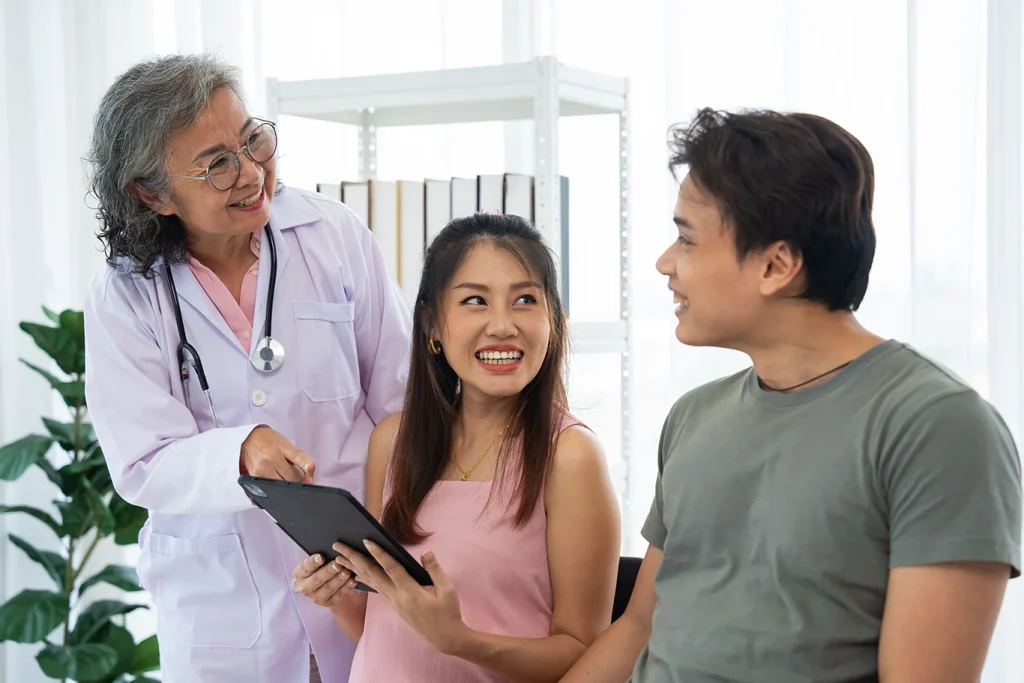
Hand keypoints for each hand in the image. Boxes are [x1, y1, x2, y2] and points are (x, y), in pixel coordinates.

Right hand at [240, 426, 313, 482]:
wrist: (248, 438)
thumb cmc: (269, 441)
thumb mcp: (285, 443)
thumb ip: (297, 458)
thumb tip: (308, 476)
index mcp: (282, 447)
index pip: (298, 456)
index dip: (306, 464)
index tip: (311, 469)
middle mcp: (271, 458)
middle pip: (293, 477)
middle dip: (300, 480)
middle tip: (301, 478)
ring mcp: (262, 468)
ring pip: (282, 485)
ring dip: (289, 485)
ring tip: (287, 477)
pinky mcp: (255, 476)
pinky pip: (271, 488)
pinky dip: (277, 487)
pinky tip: (277, 479)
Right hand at [292, 552, 356, 610]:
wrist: (334, 587)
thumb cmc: (327, 567)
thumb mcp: (323, 561)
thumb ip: (325, 554)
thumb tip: (334, 546)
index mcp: (300, 574)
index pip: (305, 567)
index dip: (313, 562)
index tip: (321, 557)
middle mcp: (306, 587)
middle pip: (317, 578)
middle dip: (328, 570)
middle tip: (338, 564)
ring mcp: (317, 597)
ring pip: (328, 588)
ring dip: (338, 579)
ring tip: (347, 571)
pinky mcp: (329, 603)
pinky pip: (338, 595)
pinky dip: (347, 587)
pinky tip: (353, 581)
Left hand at [335, 540, 469, 654]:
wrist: (444, 637)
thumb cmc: (448, 612)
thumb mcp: (447, 590)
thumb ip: (435, 569)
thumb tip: (425, 553)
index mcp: (410, 592)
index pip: (391, 568)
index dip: (378, 553)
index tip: (366, 540)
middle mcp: (397, 597)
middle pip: (371, 574)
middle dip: (354, 558)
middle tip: (338, 545)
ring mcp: (393, 602)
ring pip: (370, 581)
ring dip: (353, 567)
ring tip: (339, 557)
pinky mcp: (394, 605)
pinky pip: (375, 588)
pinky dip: (363, 578)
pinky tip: (355, 572)